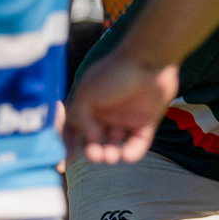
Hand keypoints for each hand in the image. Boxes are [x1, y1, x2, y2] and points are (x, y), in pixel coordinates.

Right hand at [63, 52, 178, 163]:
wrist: (148, 62)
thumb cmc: (113, 74)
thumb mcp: (87, 94)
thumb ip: (80, 117)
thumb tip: (89, 137)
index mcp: (88, 104)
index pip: (74, 127)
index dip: (70, 142)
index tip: (71, 157)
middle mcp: (106, 113)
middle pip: (96, 139)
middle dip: (93, 150)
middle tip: (95, 156)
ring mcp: (126, 118)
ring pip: (116, 143)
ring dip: (111, 154)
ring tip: (111, 157)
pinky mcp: (146, 122)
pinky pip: (138, 142)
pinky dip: (132, 152)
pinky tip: (126, 156)